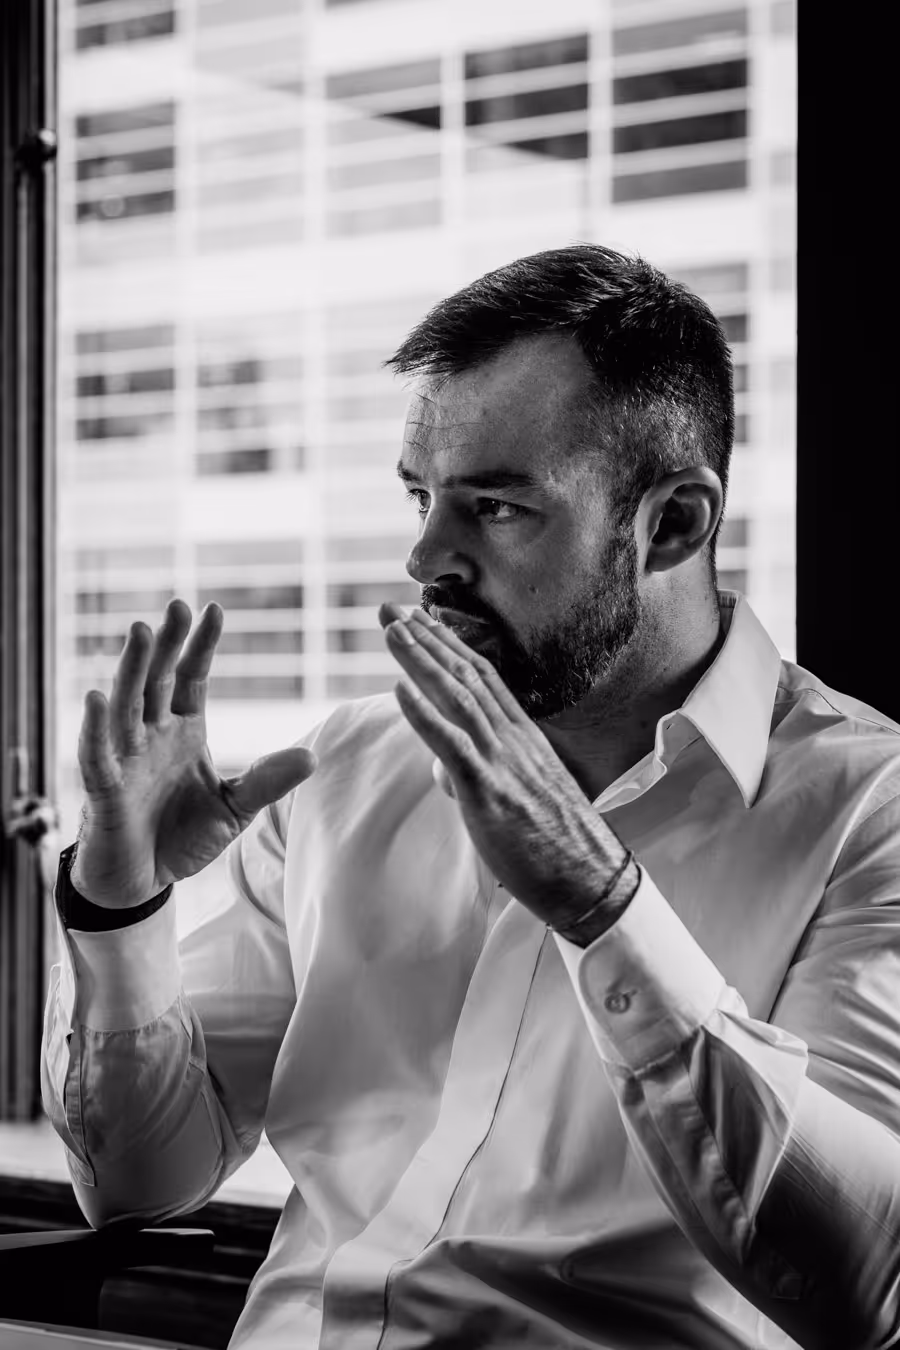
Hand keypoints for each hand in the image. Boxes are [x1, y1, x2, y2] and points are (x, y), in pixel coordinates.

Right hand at [73, 598, 317, 907]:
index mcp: (183, 731)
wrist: (143, 882)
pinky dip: (95, 728)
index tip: (213, 609)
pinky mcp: (104, 790)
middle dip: (167, 645)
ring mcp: (125, 759)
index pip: (192, 678)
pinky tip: (97, 697)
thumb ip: (267, 781)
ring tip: (140, 632)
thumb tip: (312, 756)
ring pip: (126, 706)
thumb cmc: (182, 837)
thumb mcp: (235, 808)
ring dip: (132, 670)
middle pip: (158, 681)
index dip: (201, 646)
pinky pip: (97, 755)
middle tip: (176, 607)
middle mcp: (151, 735)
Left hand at [378, 603, 627, 928]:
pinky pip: (453, 744)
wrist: (591, 879)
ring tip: (392, 631)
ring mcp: (504, 761)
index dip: (448, 645)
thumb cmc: (555, 845)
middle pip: (465, 675)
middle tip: (390, 608)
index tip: (420, 619)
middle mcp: (514, 738)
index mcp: (523, 736)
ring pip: (457, 697)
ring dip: (421, 661)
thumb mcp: (518, 796)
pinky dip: (424, 713)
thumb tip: (444, 771)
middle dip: (426, 639)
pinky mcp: (493, 791)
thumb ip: (481, 773)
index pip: (481, 678)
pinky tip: (399, 689)